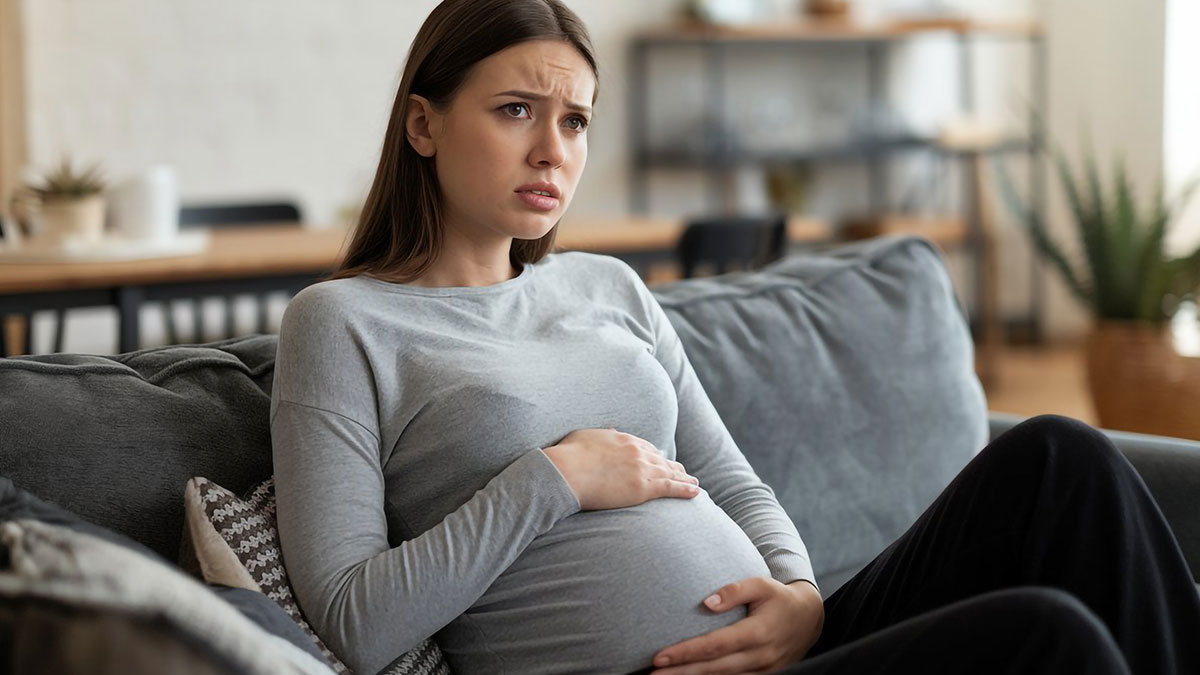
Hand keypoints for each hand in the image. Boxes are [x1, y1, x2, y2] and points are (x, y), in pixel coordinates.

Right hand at [543, 427, 700, 510]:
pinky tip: (695, 492)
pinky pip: (671, 488)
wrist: (566, 472)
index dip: (655, 456)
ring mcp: (642, 469)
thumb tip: (610, 431)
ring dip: (684, 478)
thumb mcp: (584, 436)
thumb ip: (601, 435)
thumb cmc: (568, 456)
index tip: (660, 460)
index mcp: (623, 439)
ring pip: (670, 473)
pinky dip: (685, 489)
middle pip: (661, 460)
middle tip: (682, 472)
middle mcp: (637, 451)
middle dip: (673, 467)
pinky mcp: (643, 487)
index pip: (645, 447)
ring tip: (694, 483)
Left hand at [650, 577, 823, 674]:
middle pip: (713, 669)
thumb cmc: (779, 598)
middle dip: (680, 674)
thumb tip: (706, 603)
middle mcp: (760, 656)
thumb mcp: (761, 584)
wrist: (809, 619)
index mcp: (757, 633)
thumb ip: (734, 590)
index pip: (714, 646)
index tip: (659, 657)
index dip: (685, 653)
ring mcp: (763, 671)